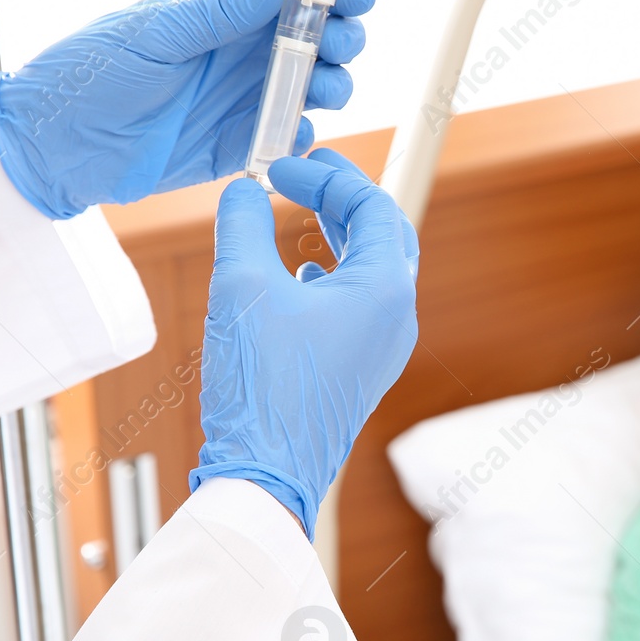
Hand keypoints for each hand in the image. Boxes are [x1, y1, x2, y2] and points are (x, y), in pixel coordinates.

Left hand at [0, 0, 374, 218]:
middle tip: (336, 48)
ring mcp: (245, 98)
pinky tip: (291, 133)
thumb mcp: (156, 33)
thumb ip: (222, 9)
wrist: (57, 145)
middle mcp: (243, 50)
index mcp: (224, 10)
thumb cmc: (92, 73)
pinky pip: (287, 138)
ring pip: (314, 86)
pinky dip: (300, 135)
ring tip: (323, 90)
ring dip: (333, 85)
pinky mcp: (240, 145)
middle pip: (319, 36)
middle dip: (341, 38)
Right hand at [189, 149, 418, 538]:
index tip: (281, 167)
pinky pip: (360, 307)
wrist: (266, 473)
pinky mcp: (362, 371)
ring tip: (299, 214)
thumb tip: (242, 190)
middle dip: (342, 198)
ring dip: (338, 236)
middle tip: (303, 174)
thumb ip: (242, 224)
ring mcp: (384, 349)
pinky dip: (333, 277)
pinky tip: (299, 278)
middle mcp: (398, 318)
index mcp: (386, 290)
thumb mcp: (241, 287)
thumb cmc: (262, 383)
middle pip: (384, 234)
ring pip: (373, 272)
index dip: (327, 176)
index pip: (372, 205)